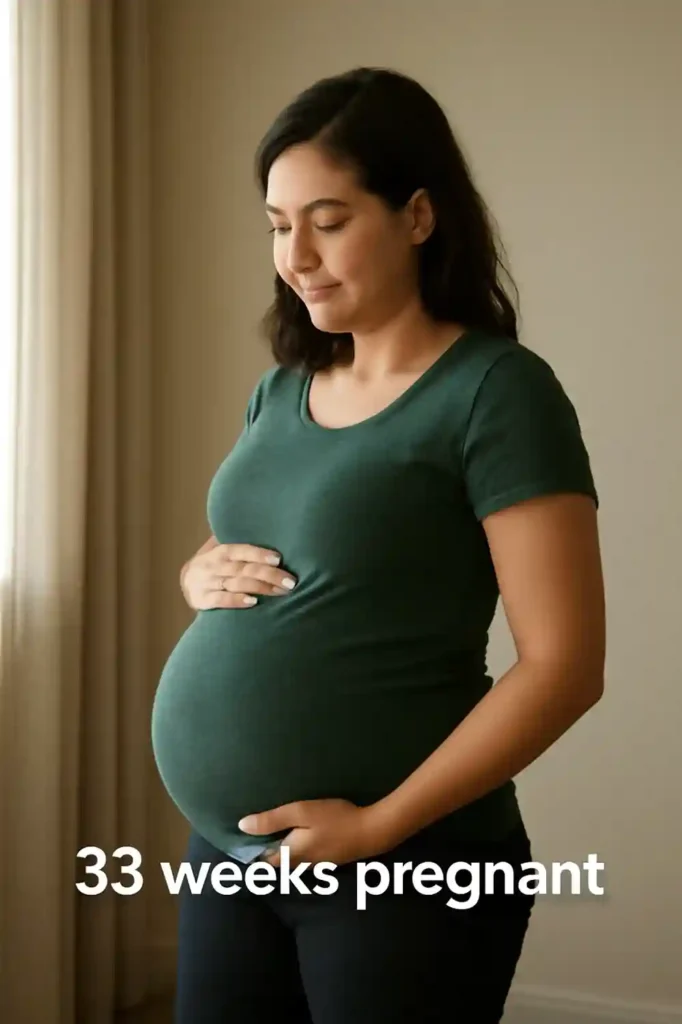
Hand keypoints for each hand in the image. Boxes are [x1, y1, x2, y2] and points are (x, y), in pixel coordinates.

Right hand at [180, 538, 296, 610]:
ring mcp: (208, 582)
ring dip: (261, 588)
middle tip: (290, 581)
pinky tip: (253, 602)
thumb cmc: (214, 564)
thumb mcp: (221, 549)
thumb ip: (240, 544)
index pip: (242, 550)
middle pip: (245, 569)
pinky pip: (221, 600)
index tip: (279, 559)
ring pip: (237, 584)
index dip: (260, 554)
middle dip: (270, 575)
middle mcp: (214, 565)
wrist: (187, 582)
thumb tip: (270, 532)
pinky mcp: (202, 600)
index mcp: (221, 551)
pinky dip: (237, 600)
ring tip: (281, 592)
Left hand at [238, 798, 396, 868]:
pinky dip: (297, 848)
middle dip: (265, 851)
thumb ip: (273, 820)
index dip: (250, 852)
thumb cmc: (335, 819)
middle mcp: (301, 863)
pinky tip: (301, 834)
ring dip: (282, 849)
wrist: (372, 831)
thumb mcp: (301, 813)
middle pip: (277, 861)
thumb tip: (242, 826)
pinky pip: (305, 856)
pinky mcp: (329, 857)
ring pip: (292, 860)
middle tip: (253, 834)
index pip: (263, 861)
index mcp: (290, 854)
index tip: (238, 841)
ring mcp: (317, 863)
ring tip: (274, 832)